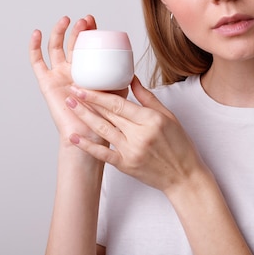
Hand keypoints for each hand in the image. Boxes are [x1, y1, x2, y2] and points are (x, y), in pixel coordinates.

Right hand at [30, 15, 120, 146]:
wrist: (89, 132)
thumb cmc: (104, 115)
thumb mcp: (118, 91)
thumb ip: (124, 76)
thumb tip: (133, 64)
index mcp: (88, 68)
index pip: (87, 44)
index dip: (89, 31)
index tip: (93, 21)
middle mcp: (72, 69)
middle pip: (71, 42)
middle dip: (77, 30)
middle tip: (84, 21)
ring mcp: (58, 74)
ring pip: (55, 47)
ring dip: (59, 32)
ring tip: (66, 21)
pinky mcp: (46, 81)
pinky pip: (37, 62)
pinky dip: (35, 47)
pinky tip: (37, 33)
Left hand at [65, 76, 207, 192]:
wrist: (184, 176)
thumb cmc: (179, 145)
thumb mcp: (168, 116)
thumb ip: (147, 97)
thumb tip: (132, 78)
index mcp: (151, 120)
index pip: (119, 104)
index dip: (99, 94)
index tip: (84, 86)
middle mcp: (140, 135)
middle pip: (108, 114)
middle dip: (87, 101)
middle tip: (72, 90)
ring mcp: (131, 151)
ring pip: (102, 130)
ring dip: (84, 117)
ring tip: (70, 105)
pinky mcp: (126, 165)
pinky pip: (103, 154)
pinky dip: (87, 145)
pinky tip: (74, 137)